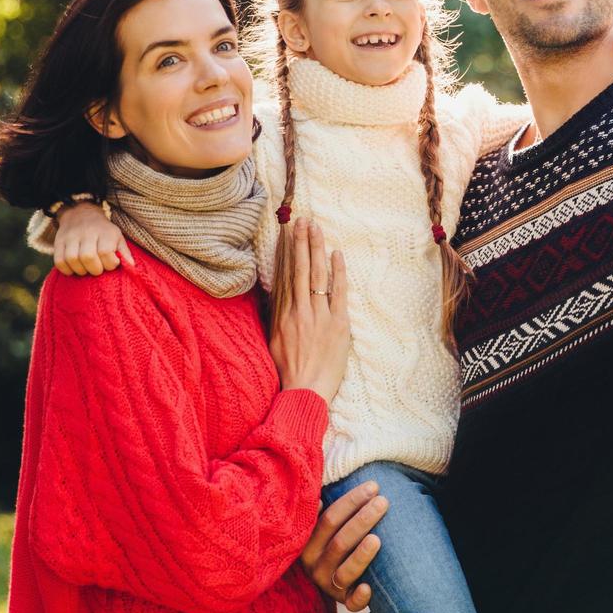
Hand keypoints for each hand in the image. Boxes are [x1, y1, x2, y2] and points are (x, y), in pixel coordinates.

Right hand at [52, 202, 132, 275]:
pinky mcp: (58, 242)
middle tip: (98, 269)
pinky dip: (67, 269)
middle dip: (95, 269)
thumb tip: (132, 267)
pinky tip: (74, 269)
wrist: (80, 213)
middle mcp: (87, 232)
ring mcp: (71, 237)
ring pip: (72, 259)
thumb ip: (124, 253)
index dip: (109, 264)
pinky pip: (59, 261)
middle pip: (88, 257)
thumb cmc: (103, 231)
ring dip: (81, 270)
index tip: (111, 264)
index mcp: (105, 231)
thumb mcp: (117, 237)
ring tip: (86, 269)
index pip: (105, 252)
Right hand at [268, 219, 350, 399]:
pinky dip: (337, 272)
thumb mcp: (274, 343)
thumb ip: (277, 319)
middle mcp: (298, 311)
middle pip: (298, 270)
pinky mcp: (337, 324)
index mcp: (282, 316)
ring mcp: (318, 316)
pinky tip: (336, 254)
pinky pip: (338, 292)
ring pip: (315, 275)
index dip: (285, 253)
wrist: (304, 393)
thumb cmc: (289, 373)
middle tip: (301, 219)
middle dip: (300, 242)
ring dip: (315, 249)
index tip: (286, 233)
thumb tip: (277, 299)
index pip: (284, 277)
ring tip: (315, 227)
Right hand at [299, 480, 387, 610]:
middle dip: (363, 520)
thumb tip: (320, 497)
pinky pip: (351, 603)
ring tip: (377, 539)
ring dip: (361, 555)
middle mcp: (316, 566)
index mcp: (309, 544)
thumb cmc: (335, 537)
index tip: (374, 486)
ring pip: (345, 571)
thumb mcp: (324, 525)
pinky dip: (359, 597)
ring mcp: (330, 585)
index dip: (351, 501)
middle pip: (340, 542)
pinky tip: (369, 587)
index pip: (329, 519)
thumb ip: (324, 509)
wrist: (334, 574)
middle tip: (383, 502)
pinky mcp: (345, 601)